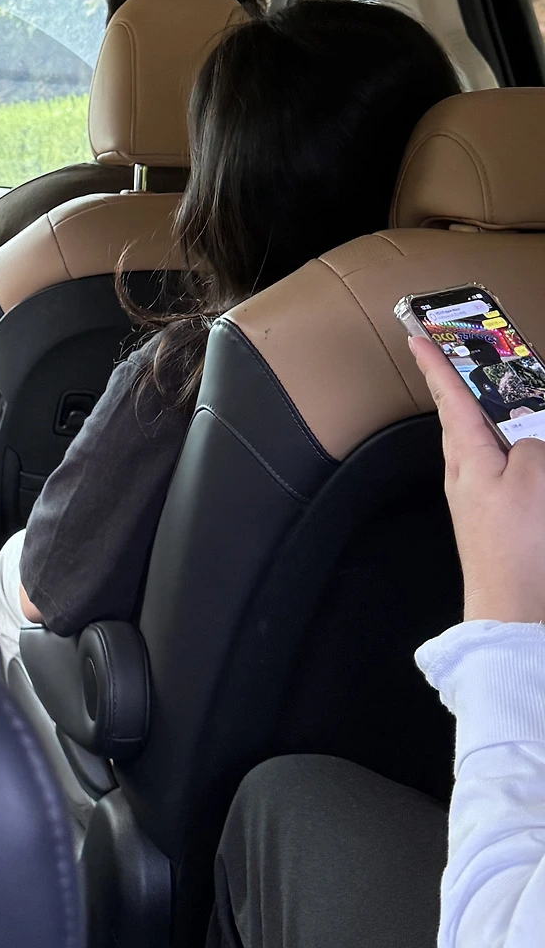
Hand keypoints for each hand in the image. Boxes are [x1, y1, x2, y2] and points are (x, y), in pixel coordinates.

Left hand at [410, 335, 544, 623]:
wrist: (513, 611)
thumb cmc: (520, 545)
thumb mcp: (535, 478)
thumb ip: (531, 446)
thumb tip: (526, 443)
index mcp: (467, 454)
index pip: (449, 396)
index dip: (435, 363)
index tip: (415, 336)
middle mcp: (463, 472)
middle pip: (464, 419)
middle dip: (467, 389)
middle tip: (474, 362)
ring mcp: (475, 497)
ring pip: (483, 445)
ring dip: (495, 423)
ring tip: (513, 404)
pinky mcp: (492, 518)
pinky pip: (501, 473)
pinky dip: (514, 457)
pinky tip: (529, 460)